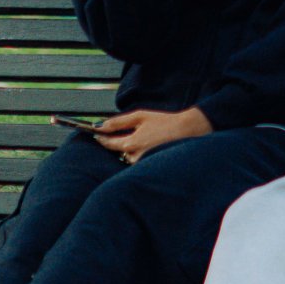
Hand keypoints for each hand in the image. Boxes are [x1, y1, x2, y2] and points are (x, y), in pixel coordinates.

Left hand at [93, 107, 213, 163]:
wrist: (188, 130)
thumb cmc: (165, 122)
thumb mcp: (140, 116)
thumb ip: (119, 121)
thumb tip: (102, 125)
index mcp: (132, 143)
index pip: (109, 144)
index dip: (101, 138)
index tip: (95, 134)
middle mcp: (136, 157)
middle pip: (119, 151)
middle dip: (120, 142)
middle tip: (129, 133)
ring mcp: (144, 164)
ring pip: (129, 157)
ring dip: (131, 148)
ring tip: (146, 138)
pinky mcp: (151, 167)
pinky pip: (138, 161)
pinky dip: (140, 153)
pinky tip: (150, 145)